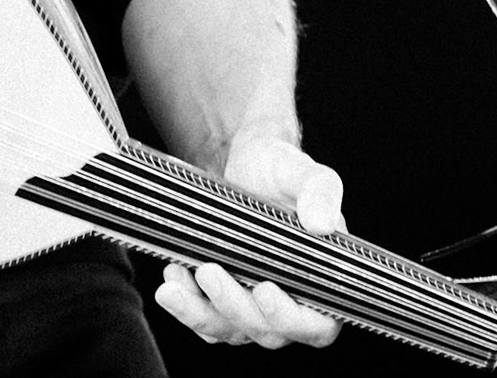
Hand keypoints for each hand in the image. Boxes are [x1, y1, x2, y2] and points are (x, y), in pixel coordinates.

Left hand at [154, 133, 346, 347]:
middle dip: (234, 306)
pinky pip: (205, 319)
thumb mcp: (302, 172)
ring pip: (229, 330)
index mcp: (323, 282)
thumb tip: (322, 223)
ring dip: (200, 313)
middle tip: (209, 270)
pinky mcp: (223, 302)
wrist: (246, 164)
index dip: (291, 318)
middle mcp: (292, 303)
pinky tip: (173, 275)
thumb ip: (321, 191)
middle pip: (267, 332)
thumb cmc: (282, 171)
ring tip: (174, 284)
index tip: (265, 290)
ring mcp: (254, 307)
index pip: (317, 326)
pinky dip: (186, 304)